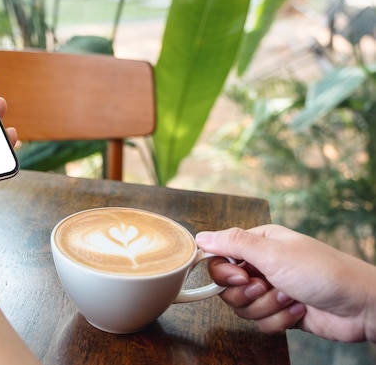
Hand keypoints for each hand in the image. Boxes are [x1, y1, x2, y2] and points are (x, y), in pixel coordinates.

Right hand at [196, 225, 375, 341]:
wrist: (359, 306)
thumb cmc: (322, 272)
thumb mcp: (273, 252)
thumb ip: (233, 243)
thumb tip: (200, 236)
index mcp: (258, 243)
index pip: (219, 257)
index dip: (224, 273)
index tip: (240, 277)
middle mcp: (261, 265)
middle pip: (227, 287)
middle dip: (248, 293)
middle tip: (268, 286)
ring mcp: (270, 289)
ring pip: (242, 307)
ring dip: (267, 306)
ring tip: (290, 297)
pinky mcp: (279, 312)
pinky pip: (260, 322)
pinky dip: (279, 320)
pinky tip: (299, 309)